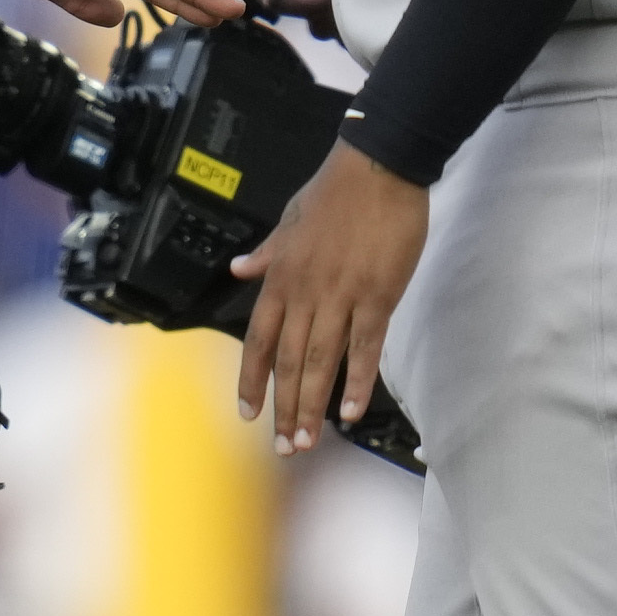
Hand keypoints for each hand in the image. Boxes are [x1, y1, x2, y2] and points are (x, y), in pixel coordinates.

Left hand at [233, 139, 425, 454]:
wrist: (377, 168)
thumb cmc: (334, 192)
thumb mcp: (287, 221)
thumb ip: (265, 253)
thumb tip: (238, 268)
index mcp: (280, 277)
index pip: (259, 340)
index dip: (252, 379)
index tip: (248, 413)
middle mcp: (304, 292)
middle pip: (289, 362)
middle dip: (284, 408)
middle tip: (285, 446)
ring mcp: (341, 297)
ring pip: (321, 361)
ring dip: (313, 406)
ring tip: (309, 440)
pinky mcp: (378, 296)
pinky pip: (364, 347)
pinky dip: (356, 381)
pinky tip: (351, 411)